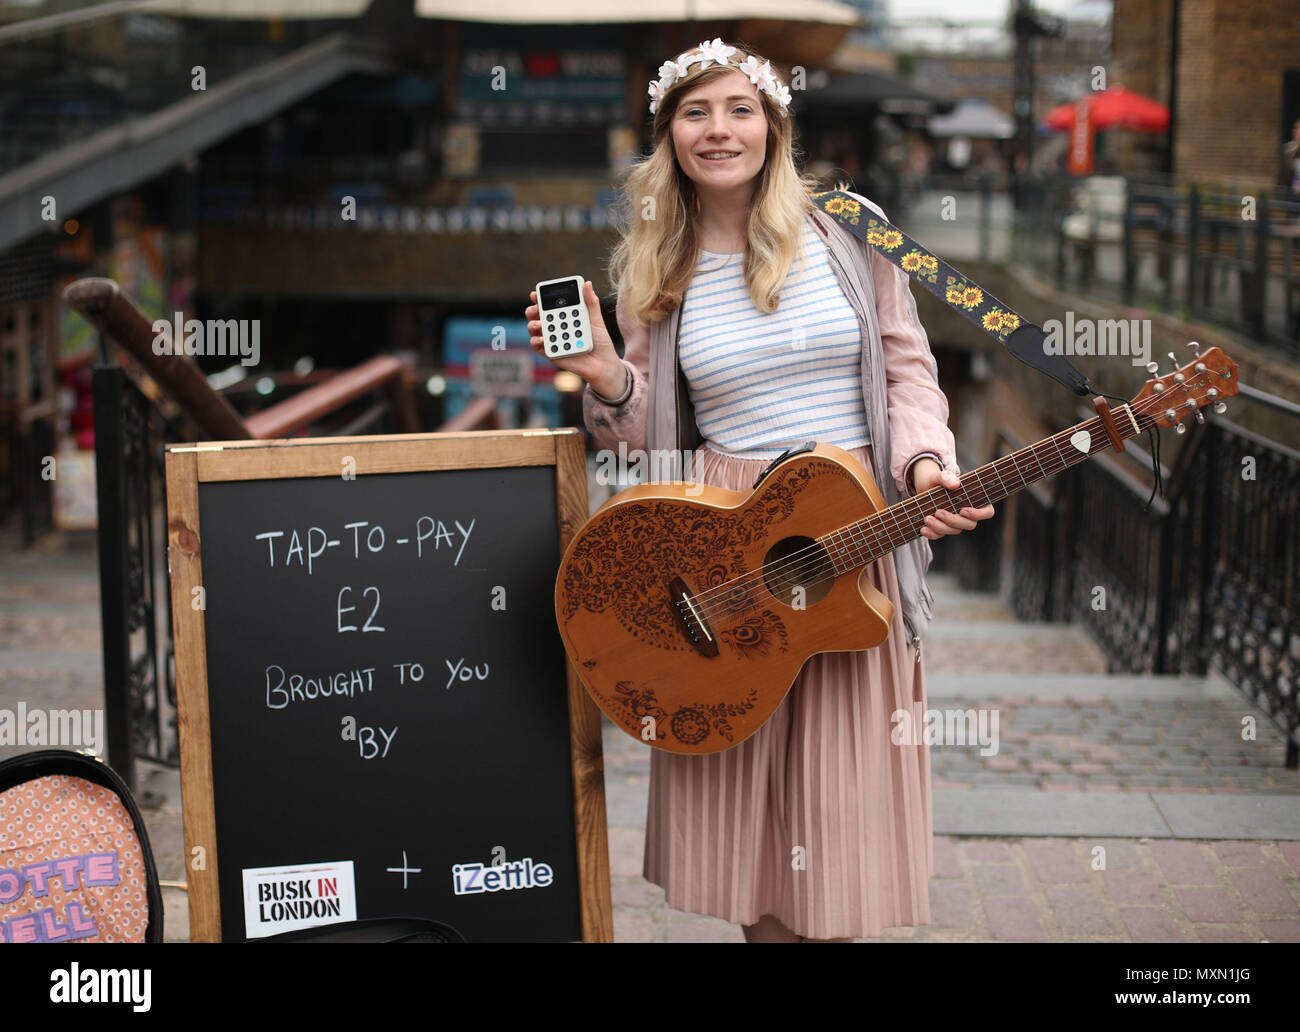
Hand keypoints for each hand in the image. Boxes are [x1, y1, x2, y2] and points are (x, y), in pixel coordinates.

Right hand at [526, 280, 625, 397]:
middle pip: (537, 315)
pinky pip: (538, 347)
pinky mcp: (551, 353)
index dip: (539, 298)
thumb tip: (587, 283)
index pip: (549, 304)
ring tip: (538, 323)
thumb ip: (591, 302)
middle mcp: (556, 326)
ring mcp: (552, 339)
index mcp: (565, 316)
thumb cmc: (600, 341)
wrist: (603, 363)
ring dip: (532, 324)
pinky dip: (536, 341)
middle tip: (536, 309)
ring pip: (534, 329)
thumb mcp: (596, 320)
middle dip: (532, 310)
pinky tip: (542, 339)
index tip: (535, 294)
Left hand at [911, 459, 994, 539]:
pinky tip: (923, 529)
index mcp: (974, 500)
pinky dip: (932, 534)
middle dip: (953, 521)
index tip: (963, 510)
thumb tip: (955, 484)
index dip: (978, 514)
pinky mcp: (942, 527)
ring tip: (927, 518)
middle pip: (969, 525)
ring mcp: (955, 522)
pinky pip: (940, 535)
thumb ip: (947, 477)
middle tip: (938, 512)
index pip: (987, 512)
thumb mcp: (939, 476)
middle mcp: (968, 514)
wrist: (922, 486)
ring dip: (940, 527)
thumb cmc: (936, 479)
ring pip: (954, 531)